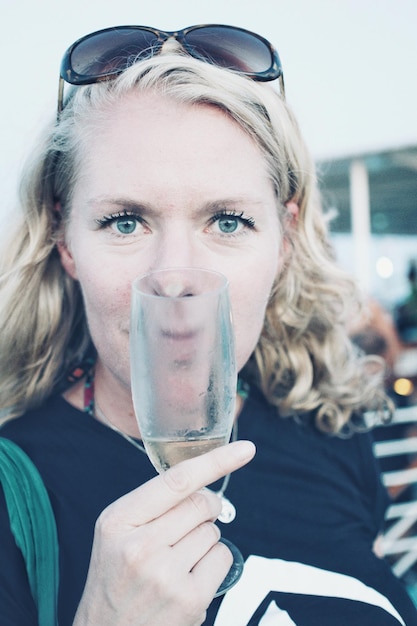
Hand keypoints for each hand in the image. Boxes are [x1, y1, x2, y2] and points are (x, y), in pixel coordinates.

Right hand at [73, 440, 254, 625]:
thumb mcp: (116, 532)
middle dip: (206, 507)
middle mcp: (140, 546)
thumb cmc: (115, 578)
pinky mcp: (189, 599)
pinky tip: (190, 577)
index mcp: (118, 520)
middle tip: (190, 524)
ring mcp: (165, 575)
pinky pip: (222, 557)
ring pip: (213, 530)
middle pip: (201, 503)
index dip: (216, 461)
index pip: (176, 480)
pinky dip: (214, 562)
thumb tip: (202, 481)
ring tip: (177, 559)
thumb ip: (152, 504)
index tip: (245, 449)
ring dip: (205, 539)